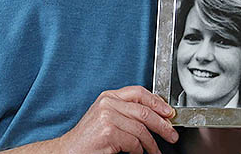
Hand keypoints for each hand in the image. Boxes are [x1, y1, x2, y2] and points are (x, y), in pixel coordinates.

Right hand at [56, 86, 178, 153]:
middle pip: (144, 111)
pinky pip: (134, 142)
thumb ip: (126, 112)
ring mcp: (108, 117)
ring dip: (152, 144)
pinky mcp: (108, 132)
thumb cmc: (89, 138)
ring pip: (141, 130)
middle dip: (162, 125)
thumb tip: (155, 114)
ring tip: (154, 151)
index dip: (157, 102)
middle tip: (171, 134)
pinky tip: (136, 153)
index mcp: (108, 96)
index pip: (138, 92)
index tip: (168, 113)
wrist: (69, 150)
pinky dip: (138, 151)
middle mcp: (108, 103)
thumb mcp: (106, 117)